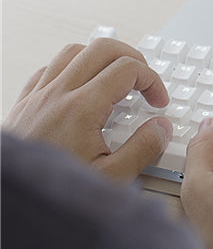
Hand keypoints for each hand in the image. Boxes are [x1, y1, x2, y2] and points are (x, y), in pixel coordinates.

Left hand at [3, 38, 171, 180]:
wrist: (11, 200)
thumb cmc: (52, 191)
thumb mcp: (111, 178)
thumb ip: (143, 149)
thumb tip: (161, 128)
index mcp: (82, 108)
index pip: (127, 69)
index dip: (152, 80)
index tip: (157, 101)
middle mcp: (58, 94)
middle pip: (102, 48)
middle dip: (132, 59)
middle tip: (144, 80)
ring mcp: (38, 96)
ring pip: (74, 51)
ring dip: (101, 59)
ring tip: (115, 78)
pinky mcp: (24, 104)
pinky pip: (48, 68)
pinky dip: (71, 69)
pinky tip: (81, 87)